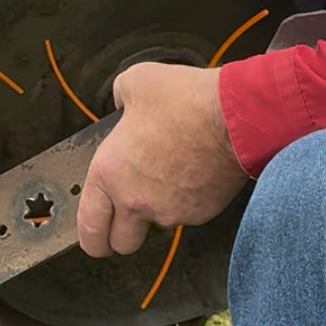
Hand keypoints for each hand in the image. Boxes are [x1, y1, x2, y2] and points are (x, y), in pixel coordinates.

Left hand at [78, 63, 248, 256]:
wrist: (235, 118)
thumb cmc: (185, 100)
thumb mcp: (136, 81)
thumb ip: (120, 98)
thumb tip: (123, 104)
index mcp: (109, 173)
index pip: (89, 227)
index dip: (90, 237)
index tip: (94, 235)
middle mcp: (135, 200)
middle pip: (120, 243)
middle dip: (119, 236)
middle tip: (125, 218)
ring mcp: (170, 211)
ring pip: (156, 226)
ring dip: (156, 211)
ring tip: (167, 175)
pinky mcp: (201, 213)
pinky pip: (186, 214)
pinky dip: (186, 201)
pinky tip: (192, 172)